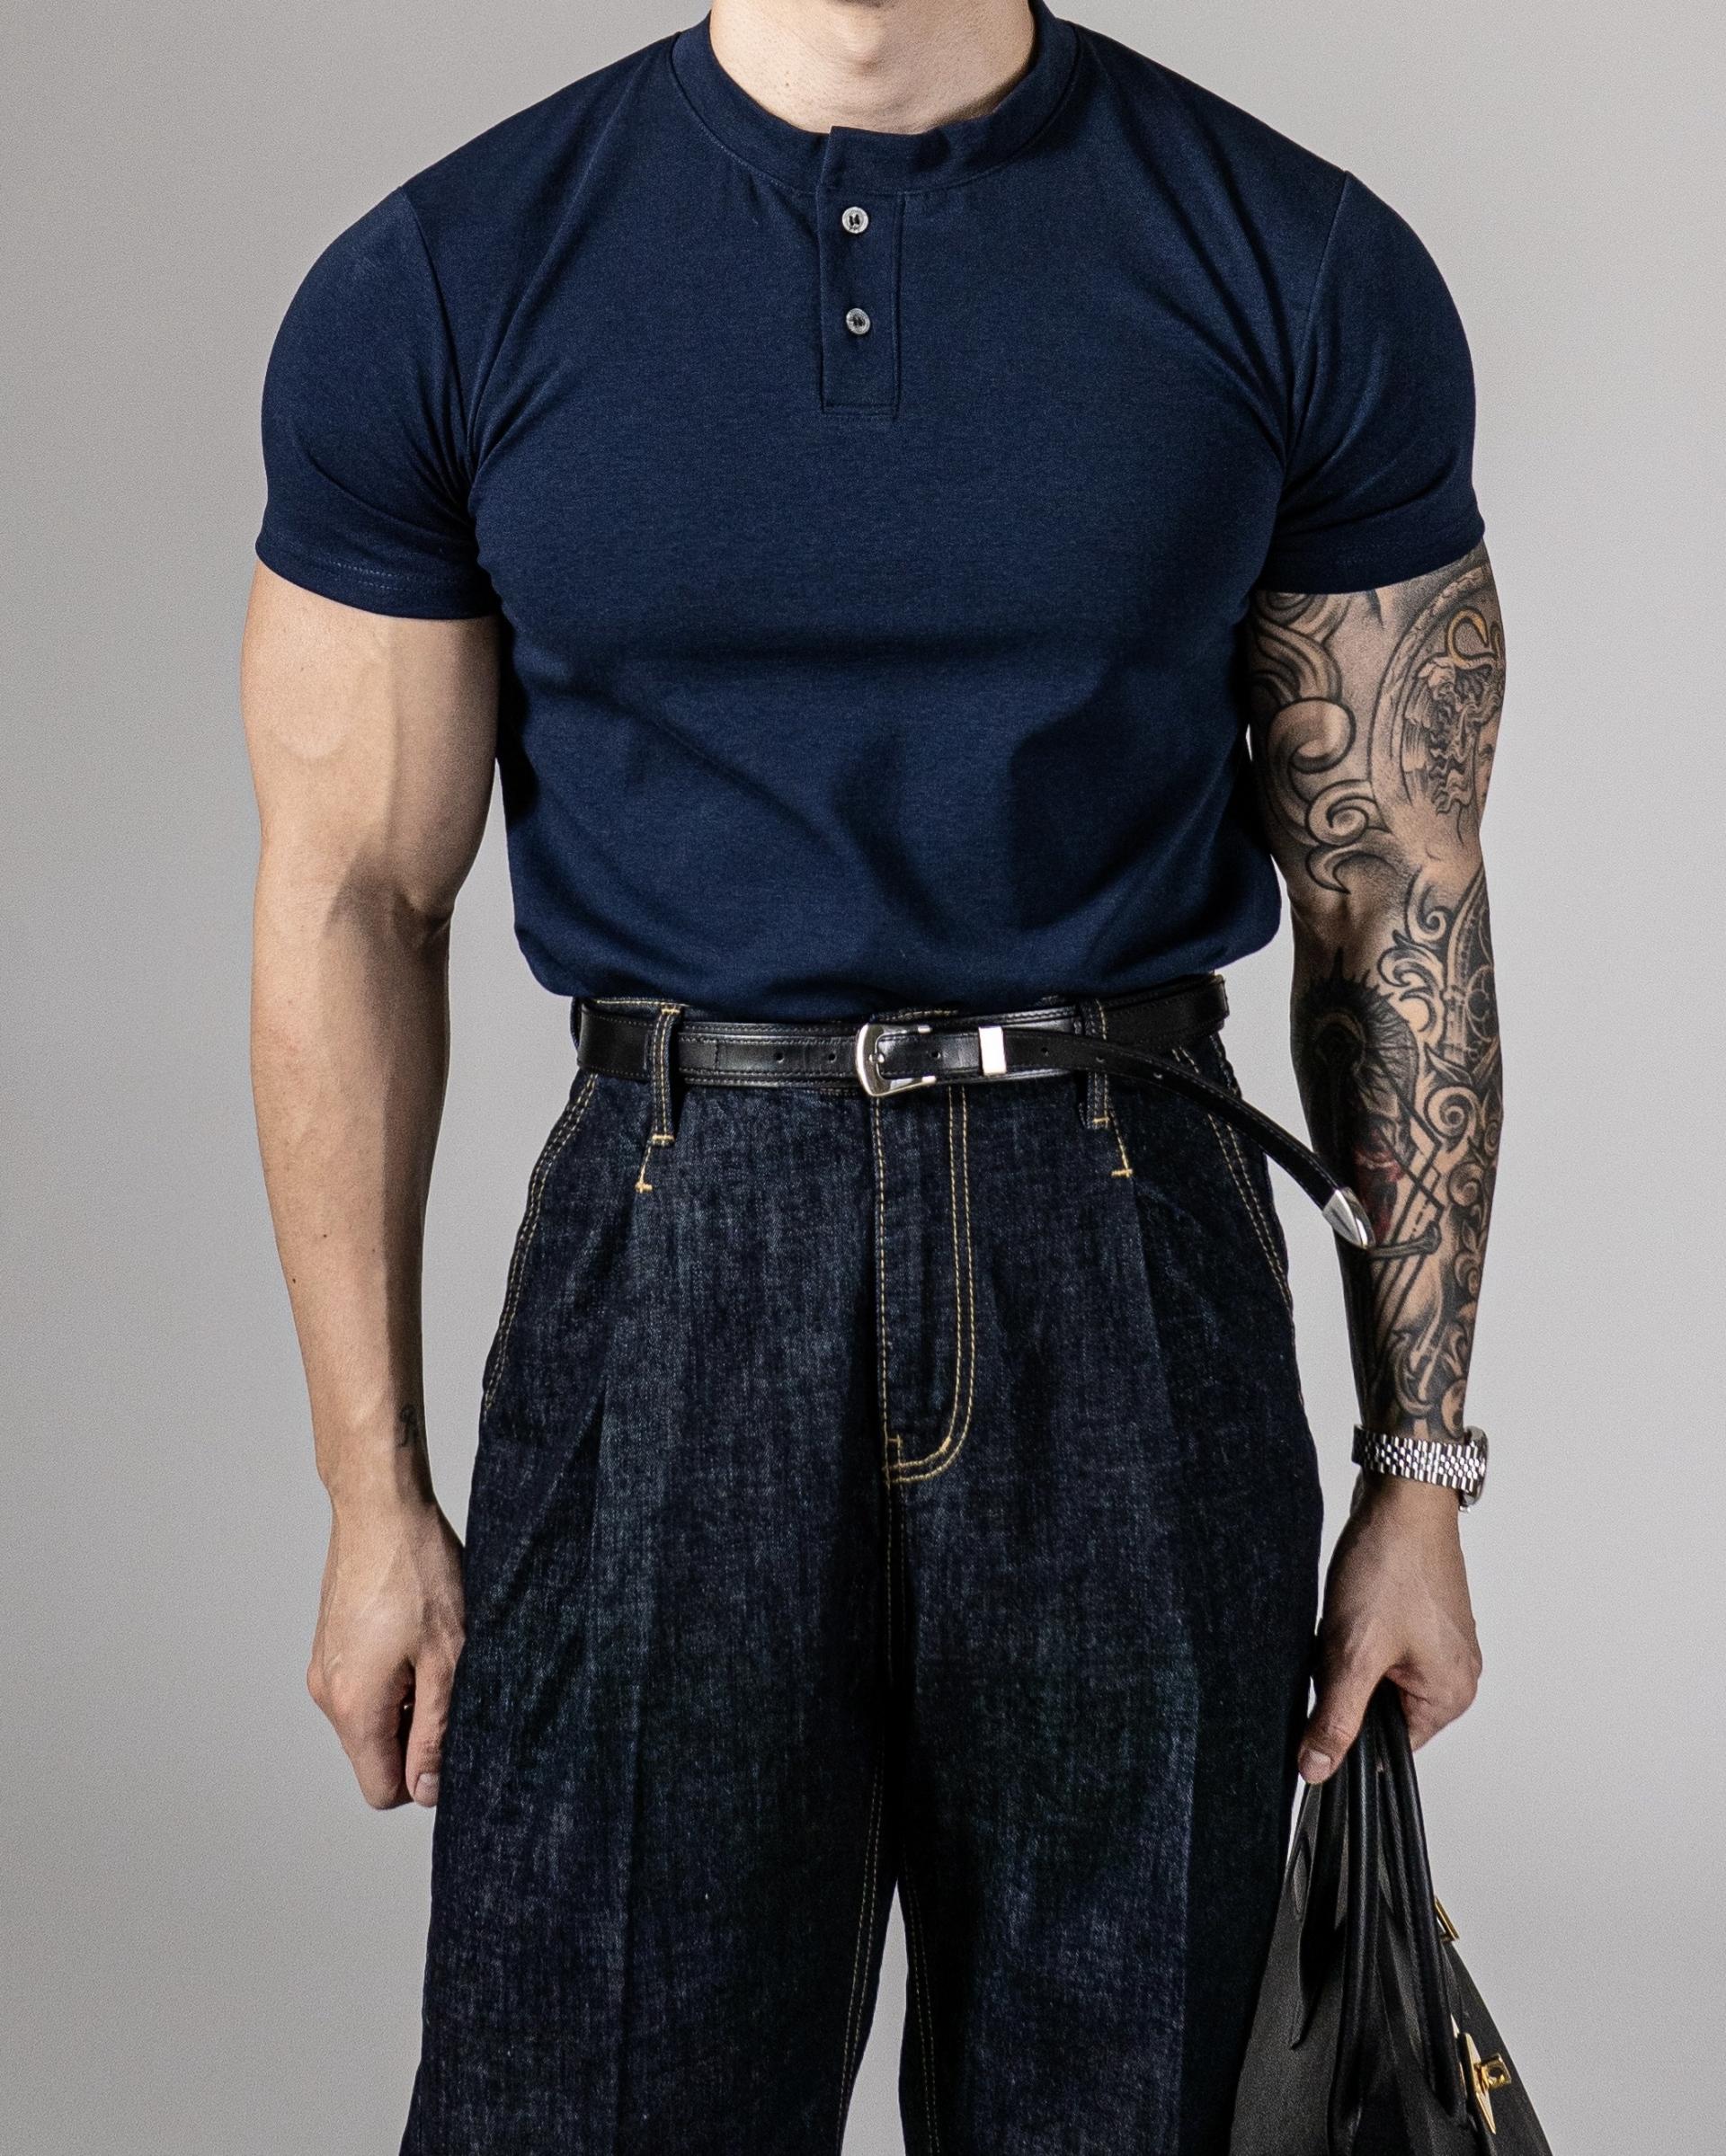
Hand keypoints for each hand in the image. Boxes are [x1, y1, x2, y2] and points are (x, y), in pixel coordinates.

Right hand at [306, 1498, 465, 1808]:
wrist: (379, 1505)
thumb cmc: (418, 1572)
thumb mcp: (447, 1658)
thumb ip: (435, 1731)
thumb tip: (426, 1790)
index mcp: (355, 1707)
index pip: (382, 1789)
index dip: (423, 1775)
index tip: (453, 1731)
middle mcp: (327, 1694)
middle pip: (375, 1754)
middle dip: (417, 1732)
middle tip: (450, 1679)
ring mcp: (323, 1667)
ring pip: (371, 1717)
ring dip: (407, 1699)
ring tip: (433, 1648)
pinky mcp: (329, 1644)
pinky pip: (362, 1685)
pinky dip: (393, 1674)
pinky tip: (415, 1632)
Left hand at [1298, 1472, 1481, 1782]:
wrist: (1401, 1496)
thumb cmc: (1390, 1566)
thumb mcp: (1352, 1653)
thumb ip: (1335, 1719)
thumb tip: (1316, 1772)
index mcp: (1451, 1696)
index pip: (1389, 1745)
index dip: (1348, 1726)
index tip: (1326, 1696)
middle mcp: (1457, 1674)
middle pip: (1380, 1708)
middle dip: (1347, 1682)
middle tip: (1340, 1644)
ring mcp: (1443, 1643)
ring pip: (1375, 1674)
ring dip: (1350, 1654)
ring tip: (1349, 1619)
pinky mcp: (1424, 1617)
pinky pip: (1381, 1645)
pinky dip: (1358, 1632)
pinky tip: (1352, 1604)